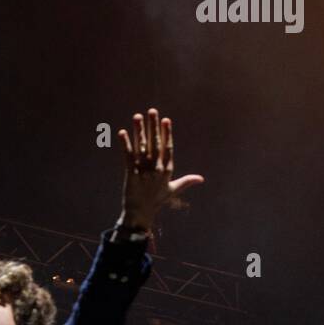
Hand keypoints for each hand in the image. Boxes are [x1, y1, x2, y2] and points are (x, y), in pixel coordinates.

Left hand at [117, 109, 203, 232]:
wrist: (141, 213)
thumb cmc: (156, 201)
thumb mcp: (173, 190)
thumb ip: (186, 181)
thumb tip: (201, 179)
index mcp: (167, 170)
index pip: (168, 147)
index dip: (167, 133)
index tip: (166, 120)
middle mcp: (157, 168)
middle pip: (155, 143)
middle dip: (153, 126)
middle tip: (151, 111)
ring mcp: (144, 171)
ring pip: (142, 147)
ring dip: (139, 131)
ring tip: (137, 116)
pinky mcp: (131, 175)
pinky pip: (128, 157)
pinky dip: (125, 144)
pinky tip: (122, 133)